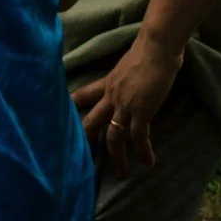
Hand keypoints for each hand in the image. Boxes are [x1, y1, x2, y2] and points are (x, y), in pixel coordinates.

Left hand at [74, 34, 182, 173]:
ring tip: (121, 173)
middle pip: (92, 121)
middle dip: (88, 140)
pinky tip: (148, 163)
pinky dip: (143, 151)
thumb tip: (139, 75)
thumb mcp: (129, 63)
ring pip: (113, 137)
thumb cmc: (149, 49)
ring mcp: (124, 105)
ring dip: (117, 157)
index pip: (83, 95)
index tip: (64, 116)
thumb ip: (129, 74)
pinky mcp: (141, 111)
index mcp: (107, 82)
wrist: (156, 47)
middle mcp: (110, 96)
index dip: (73, 106)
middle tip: (83, 158)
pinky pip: (139, 137)